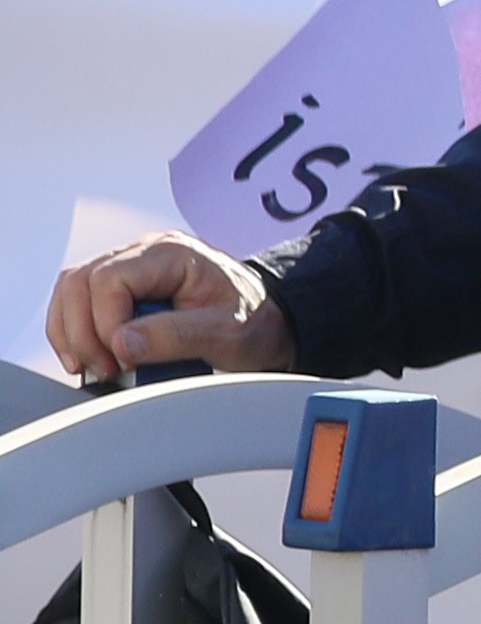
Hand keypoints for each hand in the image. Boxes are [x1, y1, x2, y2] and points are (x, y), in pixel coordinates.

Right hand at [45, 237, 288, 389]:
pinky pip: (77, 303)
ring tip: (95, 367)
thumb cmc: (254, 320)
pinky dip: (74, 332)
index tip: (123, 359)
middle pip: (79, 282)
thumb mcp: (228, 333)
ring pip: (70, 291)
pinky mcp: (120, 289)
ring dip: (71, 333)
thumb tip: (123, 344)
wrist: (267, 321)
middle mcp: (144, 254)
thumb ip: (178, 336)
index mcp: (171, 254)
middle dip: (82, 332)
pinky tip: (89, 357)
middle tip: (106, 369)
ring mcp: (129, 269)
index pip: (109, 280)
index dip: (105, 323)